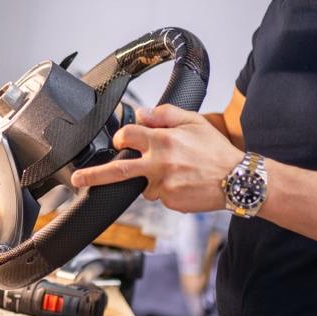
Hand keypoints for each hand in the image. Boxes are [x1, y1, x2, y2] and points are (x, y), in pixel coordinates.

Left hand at [70, 104, 242, 213]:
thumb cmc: (217, 151)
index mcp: (163, 141)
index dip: (121, 135)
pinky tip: (185, 183)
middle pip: (117, 170)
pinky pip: (159, 196)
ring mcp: (164, 186)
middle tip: (78, 179)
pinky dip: (167, 190)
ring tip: (178, 172)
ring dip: (150, 179)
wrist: (238, 180)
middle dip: (93, 175)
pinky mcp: (171, 202)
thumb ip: (165, 114)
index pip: (128, 135)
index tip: (119, 138)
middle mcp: (159, 164)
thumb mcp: (194, 122)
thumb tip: (142, 113)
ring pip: (143, 185)